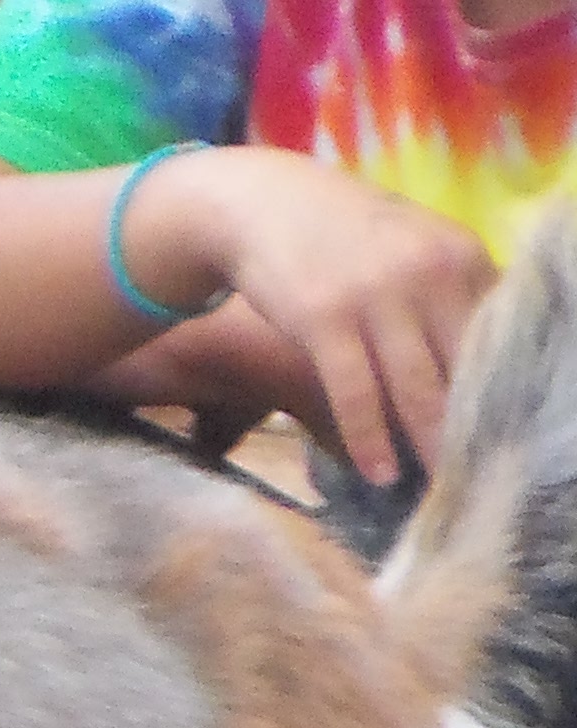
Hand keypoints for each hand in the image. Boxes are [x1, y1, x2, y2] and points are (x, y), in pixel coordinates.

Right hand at [169, 149, 495, 485]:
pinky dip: (369, 440)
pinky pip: (355, 394)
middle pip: (463, 367)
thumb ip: (448, 289)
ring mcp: (375, 297)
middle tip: (478, 474)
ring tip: (437, 488)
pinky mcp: (324, 321)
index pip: (495, 335)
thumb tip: (478, 353)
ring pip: (416, 386)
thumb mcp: (411, 245)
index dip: (499, 389)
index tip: (499, 433)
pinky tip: (378, 473)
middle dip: (471, 426)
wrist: (263, 204)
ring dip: (427, 443)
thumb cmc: (341, 234)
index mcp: (461, 254)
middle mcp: (428, 272)